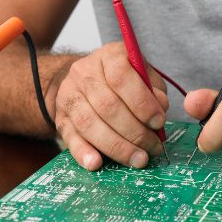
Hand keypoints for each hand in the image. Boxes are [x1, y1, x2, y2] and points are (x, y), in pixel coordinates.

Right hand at [53, 42, 167, 170]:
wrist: (84, 82)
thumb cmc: (122, 82)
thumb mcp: (143, 76)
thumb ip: (155, 90)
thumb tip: (160, 108)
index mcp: (108, 57)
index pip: (121, 77)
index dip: (142, 103)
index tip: (158, 122)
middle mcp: (84, 73)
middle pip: (107, 105)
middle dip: (134, 132)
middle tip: (153, 148)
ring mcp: (68, 96)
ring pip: (90, 124)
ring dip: (117, 147)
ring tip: (138, 160)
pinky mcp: (60, 118)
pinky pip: (70, 138)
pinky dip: (83, 153)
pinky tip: (97, 164)